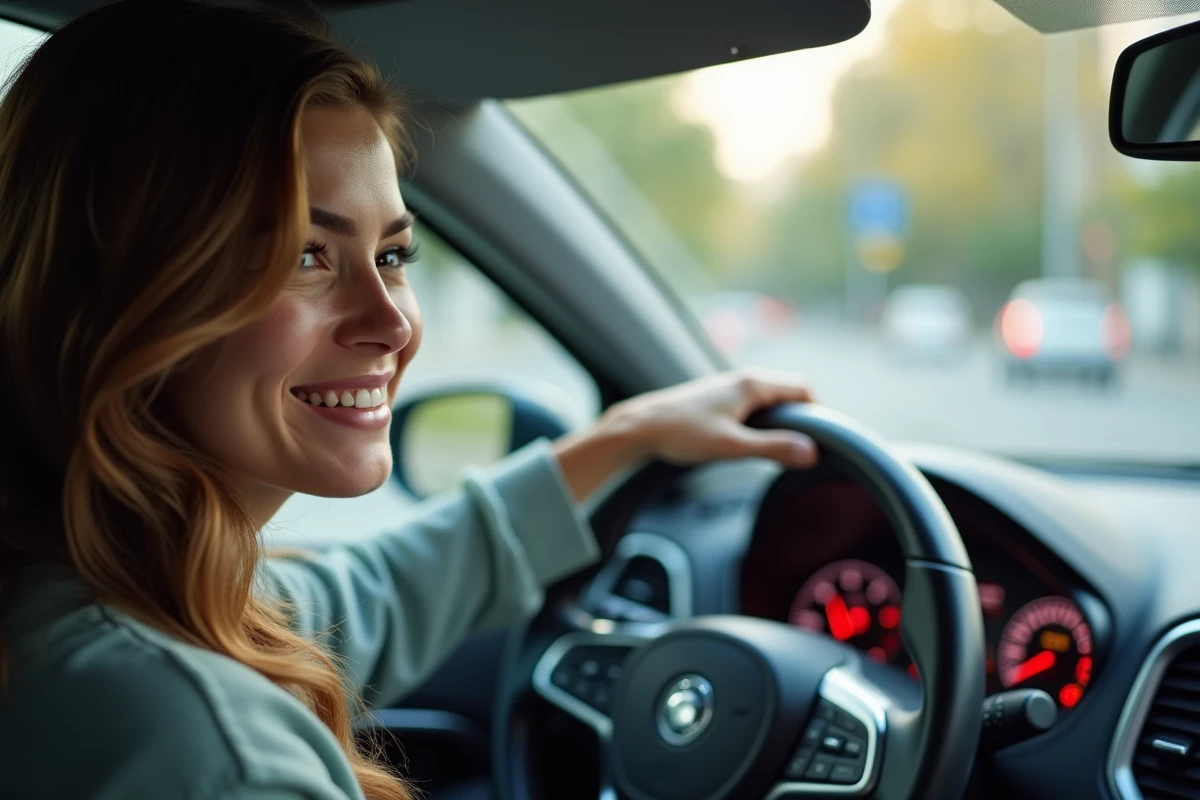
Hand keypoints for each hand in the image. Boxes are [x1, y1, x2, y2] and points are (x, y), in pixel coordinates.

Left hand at [553, 368, 817, 501]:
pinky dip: (762, 421)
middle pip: (789, 391)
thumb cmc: (681, 433)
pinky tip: (750, 442)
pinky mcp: (718, 399)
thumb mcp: (731, 446)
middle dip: (800, 417)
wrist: (641, 427)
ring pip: (770, 399)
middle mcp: (743, 379)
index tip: (820, 439)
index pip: (803, 388)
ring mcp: (729, 387)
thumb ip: (772, 448)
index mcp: (752, 383)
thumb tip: (811, 452)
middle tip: (802, 448)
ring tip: (777, 449)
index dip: (818, 412)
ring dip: (779, 421)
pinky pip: (753, 405)